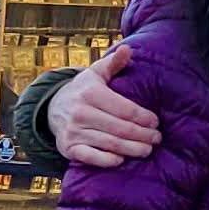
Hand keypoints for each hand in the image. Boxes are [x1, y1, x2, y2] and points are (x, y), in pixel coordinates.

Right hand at [60, 43, 160, 169]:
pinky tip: (122, 160)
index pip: (125, 108)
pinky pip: (91, 157)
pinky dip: (107, 160)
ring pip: (110, 144)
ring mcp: (73, 131)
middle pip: (120, 128)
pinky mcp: (68, 148)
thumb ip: (113, 63)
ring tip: (147, 150)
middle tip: (157, 138)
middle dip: (142, 135)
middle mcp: (81, 112)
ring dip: (132, 149)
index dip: (143, 117)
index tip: (156, 122)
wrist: (52, 108)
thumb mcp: (96, 73)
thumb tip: (127, 48)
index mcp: (91, 93)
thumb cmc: (83, 90)